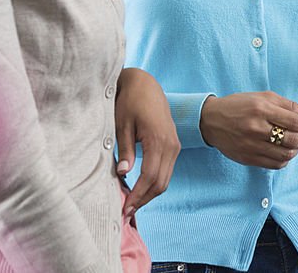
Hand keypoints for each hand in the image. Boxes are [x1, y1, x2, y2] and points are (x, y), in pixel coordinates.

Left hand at [114, 68, 179, 216]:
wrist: (146, 85)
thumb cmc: (131, 101)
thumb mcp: (122, 124)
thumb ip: (125, 149)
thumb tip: (123, 173)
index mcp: (158, 139)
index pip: (150, 176)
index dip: (138, 195)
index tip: (125, 207)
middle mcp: (171, 145)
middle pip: (161, 182)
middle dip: (144, 199)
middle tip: (126, 211)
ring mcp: (175, 145)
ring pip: (165, 179)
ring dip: (150, 194)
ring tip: (132, 203)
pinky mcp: (173, 145)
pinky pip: (166, 170)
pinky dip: (154, 183)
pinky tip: (140, 188)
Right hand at [198, 92, 297, 169]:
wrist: (210, 120)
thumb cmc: (240, 105)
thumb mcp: (264, 97)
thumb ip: (289, 106)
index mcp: (261, 108)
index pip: (295, 121)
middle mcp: (256, 127)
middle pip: (293, 139)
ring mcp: (251, 145)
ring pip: (286, 154)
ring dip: (297, 149)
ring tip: (295, 142)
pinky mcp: (248, 158)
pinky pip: (275, 164)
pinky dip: (286, 159)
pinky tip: (284, 150)